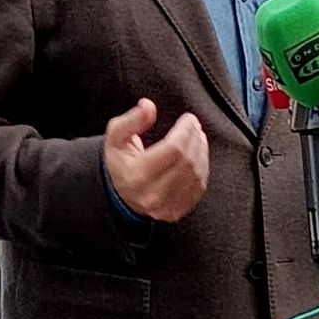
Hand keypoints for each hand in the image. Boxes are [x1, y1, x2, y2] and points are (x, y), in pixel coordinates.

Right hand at [105, 99, 208, 222]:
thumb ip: (132, 119)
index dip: (186, 131)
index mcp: (136, 175)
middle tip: (194, 126)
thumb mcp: (116, 137)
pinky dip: (202, 168)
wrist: (119, 193)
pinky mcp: (175, 212)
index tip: (189, 118)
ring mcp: (165, 206)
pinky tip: (198, 155)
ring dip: (201, 152)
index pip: (173, 149)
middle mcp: (151, 194)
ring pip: (195, 175)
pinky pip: (198, 188)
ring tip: (198, 137)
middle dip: (195, 139)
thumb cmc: (119, 161)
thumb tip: (148, 106)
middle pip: (186, 161)